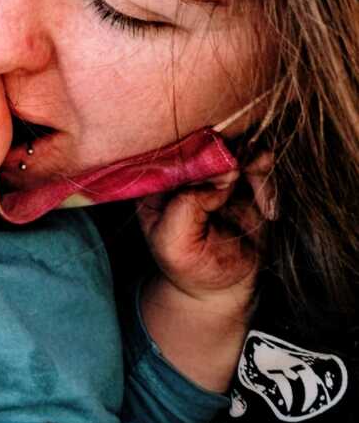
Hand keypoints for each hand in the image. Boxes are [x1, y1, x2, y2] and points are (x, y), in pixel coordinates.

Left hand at [137, 152, 273, 303]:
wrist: (221, 286)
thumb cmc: (188, 265)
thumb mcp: (174, 242)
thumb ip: (187, 205)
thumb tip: (221, 174)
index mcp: (155, 180)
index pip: (170, 148)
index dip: (196, 153)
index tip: (219, 178)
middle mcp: (185, 168)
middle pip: (206, 136)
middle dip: (228, 155)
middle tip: (238, 181)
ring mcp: (216, 169)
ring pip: (236, 142)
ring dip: (252, 165)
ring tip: (259, 203)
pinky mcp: (244, 176)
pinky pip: (260, 159)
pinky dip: (267, 180)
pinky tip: (268, 212)